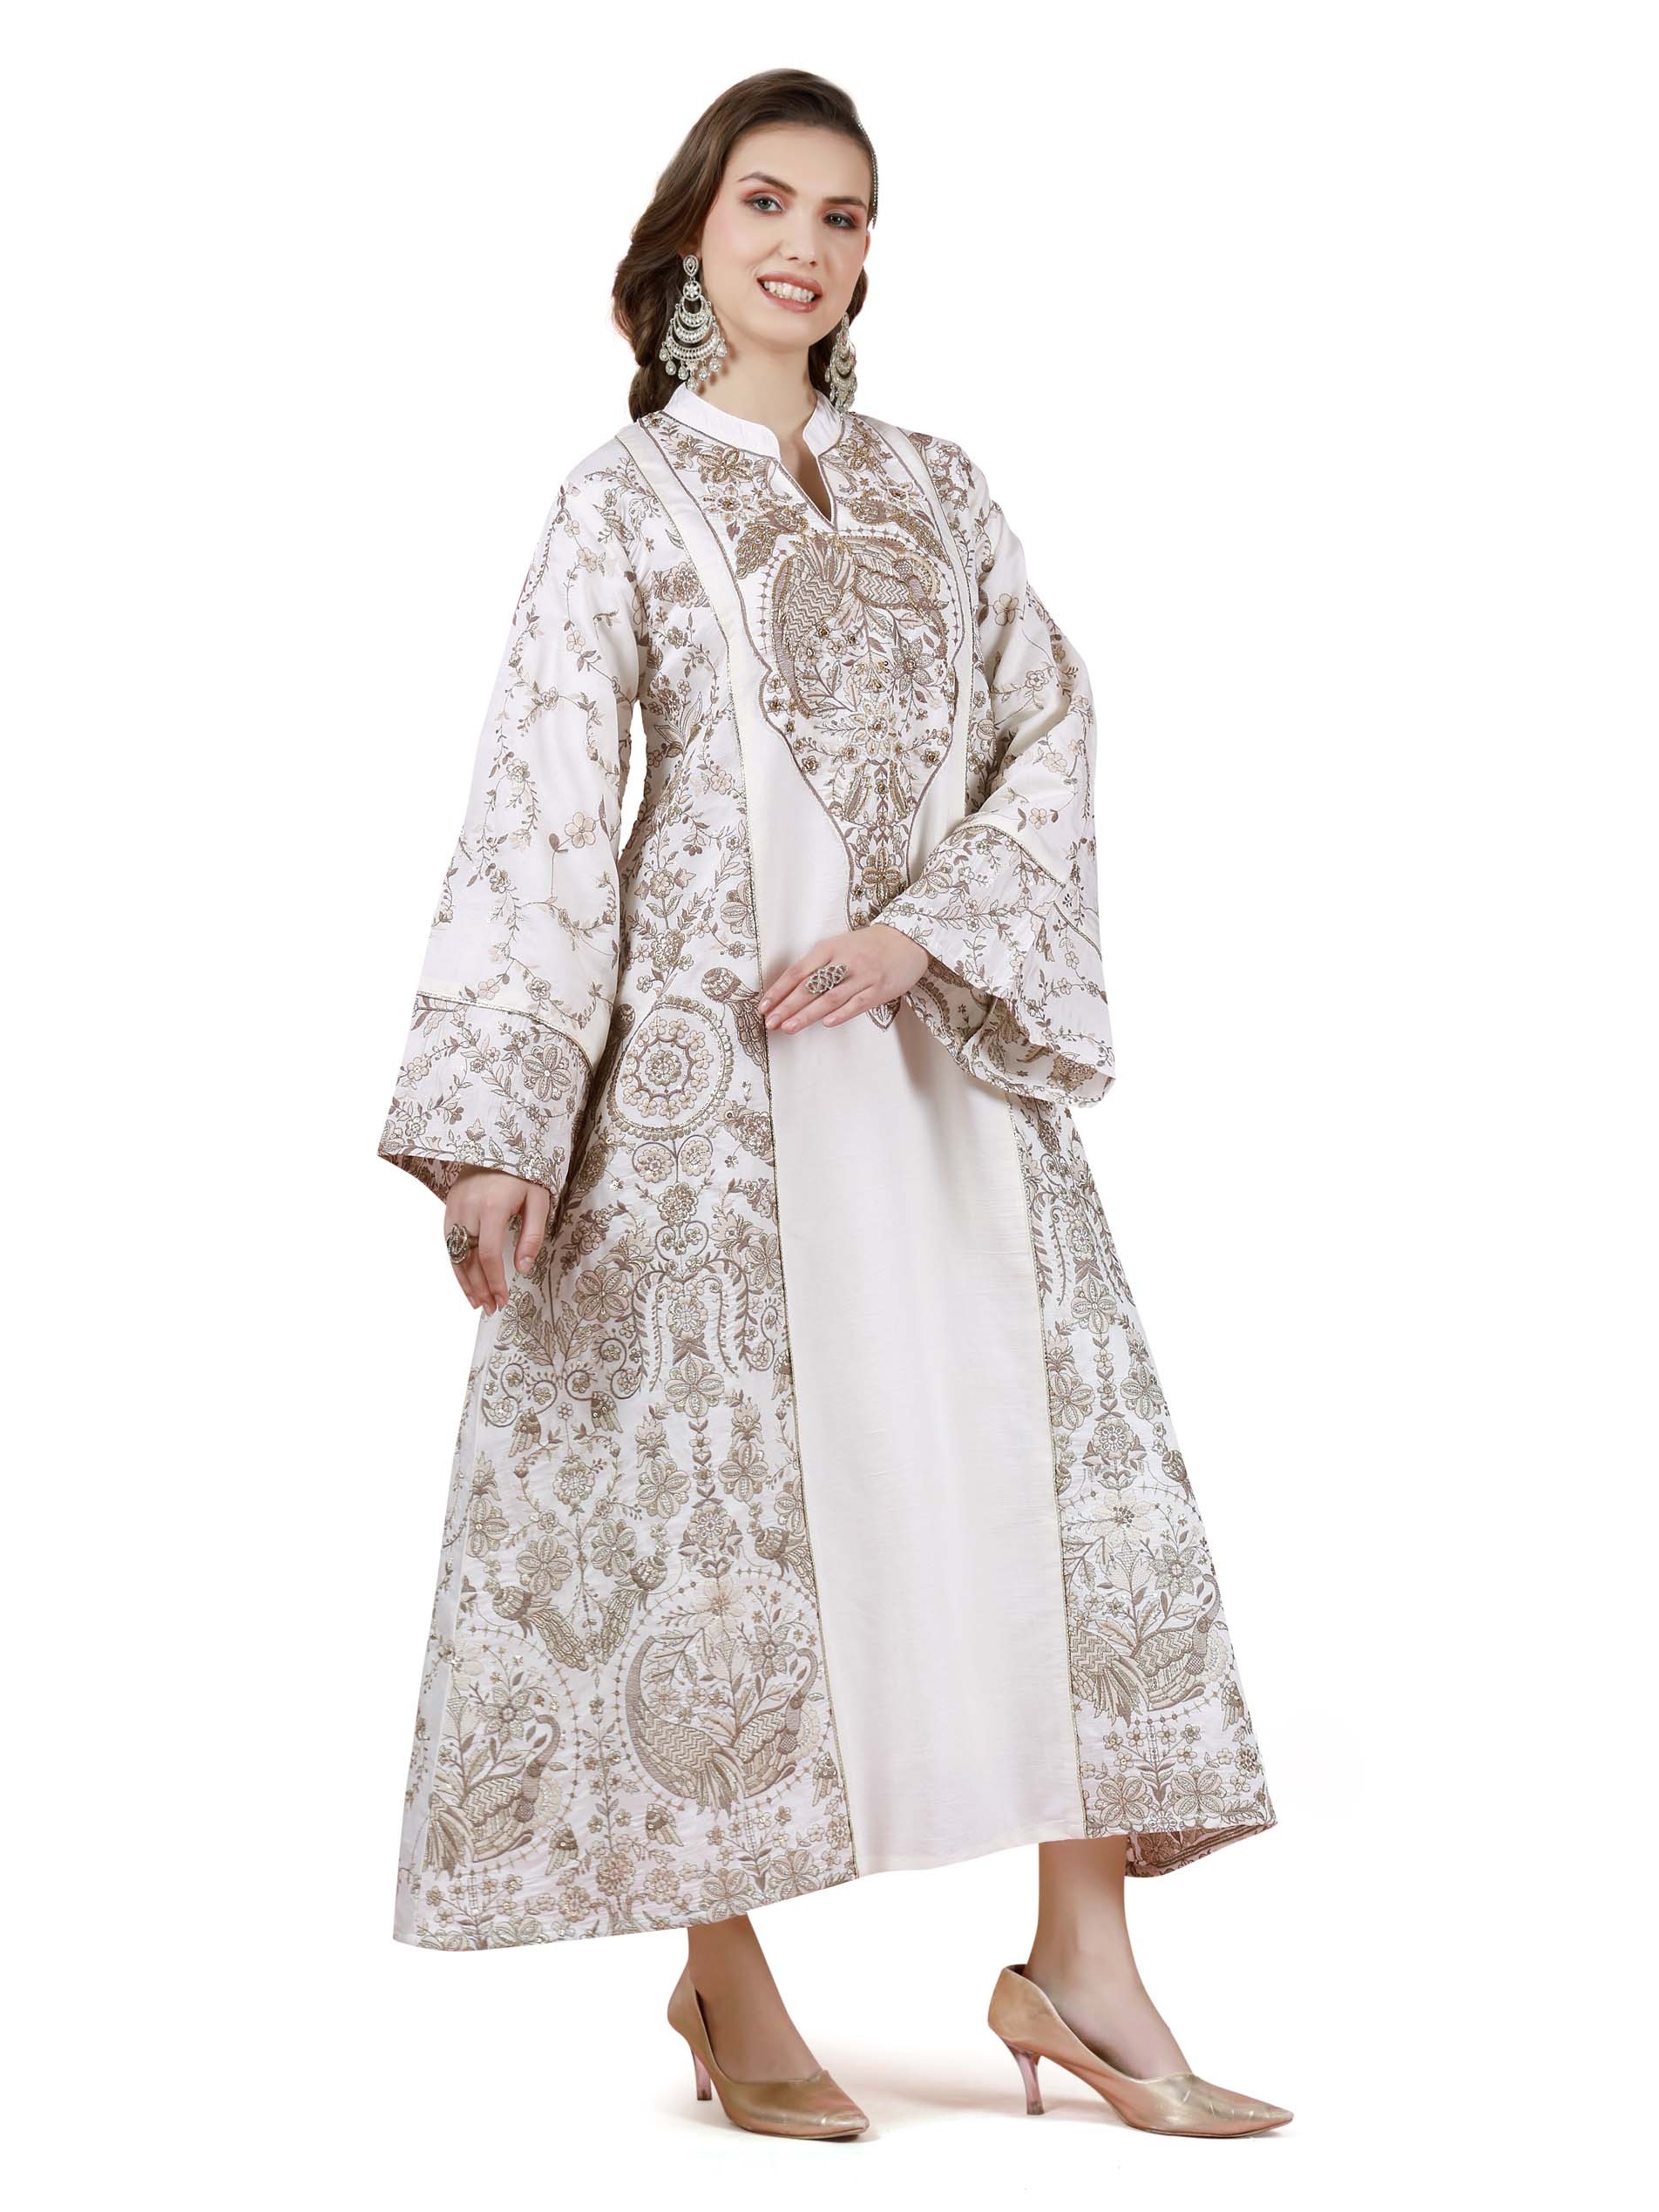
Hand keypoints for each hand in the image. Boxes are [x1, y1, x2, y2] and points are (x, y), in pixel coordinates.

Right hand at [444, 1168, 550, 1313]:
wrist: (496, 1147)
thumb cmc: (523, 1175)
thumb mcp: (538, 1200)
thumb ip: (532, 1234)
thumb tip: (522, 1268)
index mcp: (492, 1207)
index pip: (488, 1254)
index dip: (494, 1282)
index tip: (502, 1300)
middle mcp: (467, 1210)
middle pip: (468, 1259)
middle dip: (479, 1288)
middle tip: (490, 1309)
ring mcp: (453, 1210)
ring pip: (454, 1255)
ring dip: (464, 1282)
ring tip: (476, 1304)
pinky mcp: (448, 1210)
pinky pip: (449, 1244)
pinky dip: (456, 1266)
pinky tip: (466, 1282)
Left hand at [757, 924, 929, 1035]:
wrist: (907, 939)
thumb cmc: (867, 946)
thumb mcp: (838, 946)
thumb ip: (817, 966)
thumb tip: (789, 993)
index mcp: (828, 948)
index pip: (797, 972)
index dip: (779, 990)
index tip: (763, 1007)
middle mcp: (843, 961)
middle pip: (810, 986)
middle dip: (787, 1006)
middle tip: (771, 1022)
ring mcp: (862, 976)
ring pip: (830, 997)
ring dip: (807, 1014)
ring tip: (789, 1027)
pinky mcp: (879, 989)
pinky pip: (857, 1004)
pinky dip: (841, 1013)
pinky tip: (826, 1023)